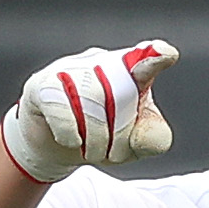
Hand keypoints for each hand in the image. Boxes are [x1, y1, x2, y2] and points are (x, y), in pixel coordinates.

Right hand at [0, 40, 177, 184]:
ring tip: (92, 151)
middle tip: (113, 153)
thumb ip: (153, 138)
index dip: (154, 56)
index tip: (166, 54)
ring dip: (96, 139)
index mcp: (130, 70)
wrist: (54, 147)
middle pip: (122, 92)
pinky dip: (71, 133)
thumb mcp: (134, 144)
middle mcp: (101, 61)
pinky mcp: (42, 84)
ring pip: (92, 99)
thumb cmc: (100, 136)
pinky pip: (61, 108)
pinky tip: (72, 141)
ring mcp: (69, 68)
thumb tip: (145, 134)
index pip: (146, 60)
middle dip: (121, 134)